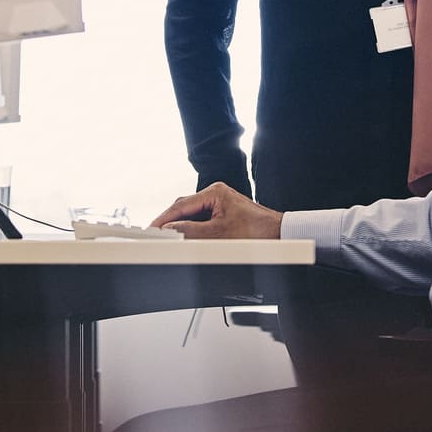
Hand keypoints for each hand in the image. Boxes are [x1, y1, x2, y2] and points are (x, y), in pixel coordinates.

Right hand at [150, 183, 283, 239]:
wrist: (279, 236)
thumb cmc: (256, 232)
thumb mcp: (218, 234)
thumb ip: (191, 231)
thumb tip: (170, 230)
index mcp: (215, 192)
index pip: (181, 205)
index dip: (164, 219)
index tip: (152, 229)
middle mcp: (216, 194)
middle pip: (184, 208)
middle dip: (170, 222)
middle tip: (157, 236)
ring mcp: (220, 204)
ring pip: (192, 215)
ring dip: (182, 226)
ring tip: (170, 239)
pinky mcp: (223, 214)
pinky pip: (201, 220)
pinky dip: (193, 229)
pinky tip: (187, 239)